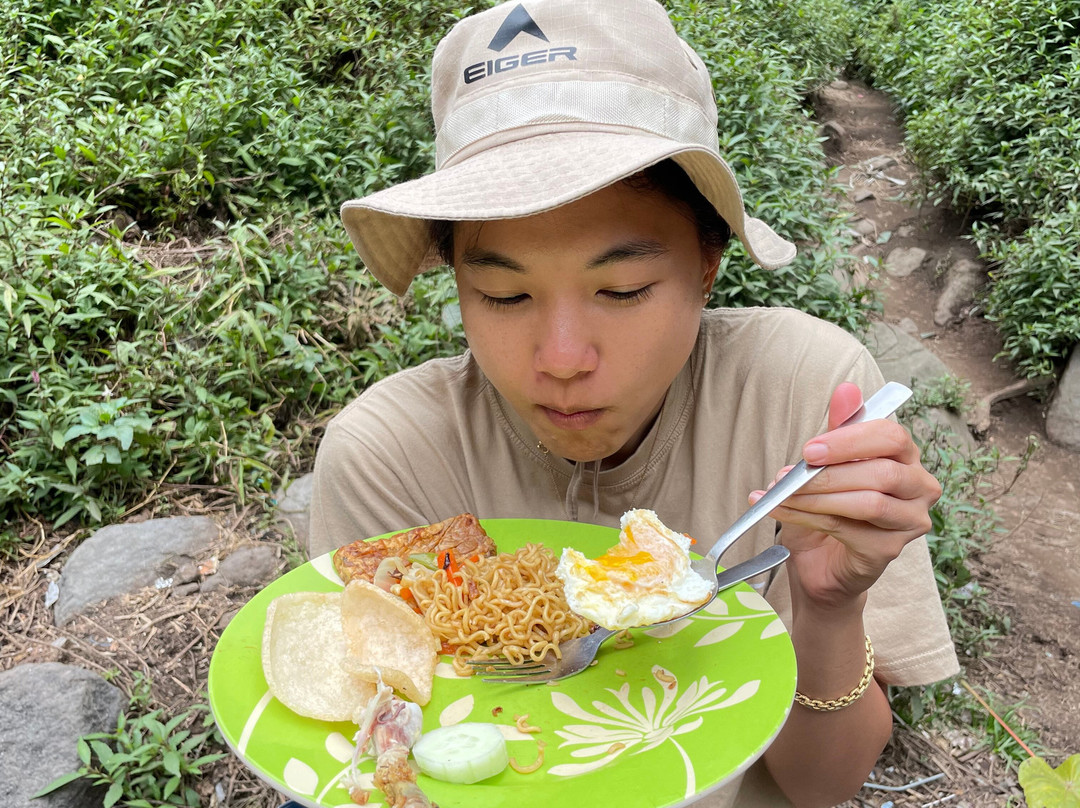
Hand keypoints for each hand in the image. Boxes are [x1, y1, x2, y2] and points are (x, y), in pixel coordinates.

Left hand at [749, 382, 941, 609]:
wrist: (819, 563)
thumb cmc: (827, 508)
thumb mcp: (826, 464)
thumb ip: (838, 430)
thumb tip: (846, 389)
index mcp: (906, 458)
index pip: (892, 437)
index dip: (849, 439)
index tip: (809, 449)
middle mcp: (919, 488)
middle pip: (883, 471)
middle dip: (829, 472)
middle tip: (790, 474)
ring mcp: (910, 522)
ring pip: (867, 502)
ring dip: (816, 497)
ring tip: (780, 495)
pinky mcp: (889, 550)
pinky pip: (848, 528)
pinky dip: (807, 517)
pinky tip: (782, 512)